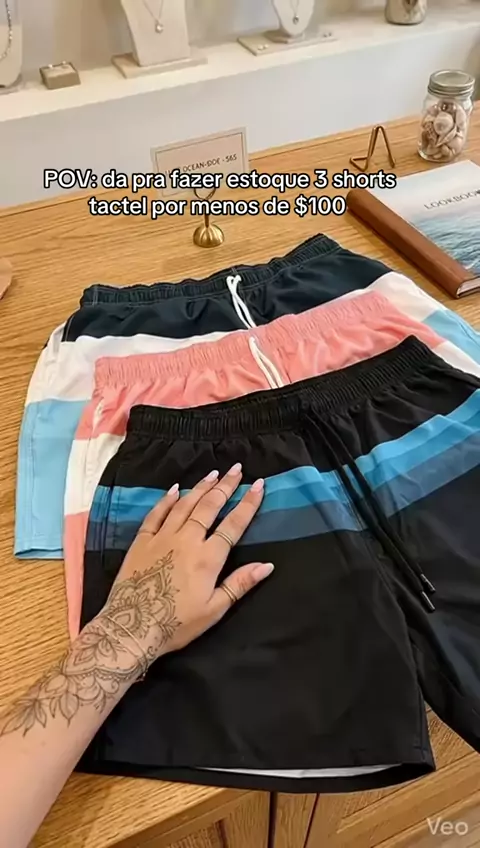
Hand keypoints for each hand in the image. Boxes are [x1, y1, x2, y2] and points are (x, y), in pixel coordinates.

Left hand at [92, 464, 273, 673]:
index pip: (233, 525)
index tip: (258, 485)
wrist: (131, 627)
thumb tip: (267, 566)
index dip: (248, 504)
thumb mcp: (214, 610)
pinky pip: (156, 514)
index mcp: (207, 558)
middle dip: (225, 486)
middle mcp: (186, 540)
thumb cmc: (176, 624)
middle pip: (209, 507)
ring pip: (185, 505)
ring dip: (200, 487)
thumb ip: (240, 584)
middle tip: (236, 469)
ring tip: (213, 474)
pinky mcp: (141, 541)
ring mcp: (162, 538)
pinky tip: (175, 489)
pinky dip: (167, 500)